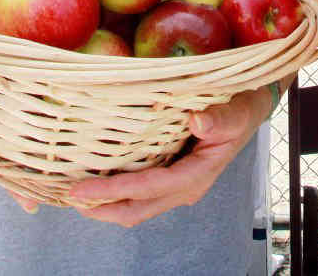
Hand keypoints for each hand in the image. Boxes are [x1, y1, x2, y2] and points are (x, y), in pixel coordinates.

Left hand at [68, 87, 268, 226]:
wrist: (249, 110)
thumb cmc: (240, 108)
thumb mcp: (235, 110)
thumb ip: (218, 119)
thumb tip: (197, 121)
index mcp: (198, 174)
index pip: (149, 188)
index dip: (113, 192)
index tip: (81, 190)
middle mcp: (185, 187)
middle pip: (137, 210)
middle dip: (102, 208)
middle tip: (68, 197)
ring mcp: (178, 186)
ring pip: (137, 207)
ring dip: (106, 205)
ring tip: (75, 195)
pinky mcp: (171, 178)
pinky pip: (140, 195)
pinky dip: (115, 194)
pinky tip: (98, 181)